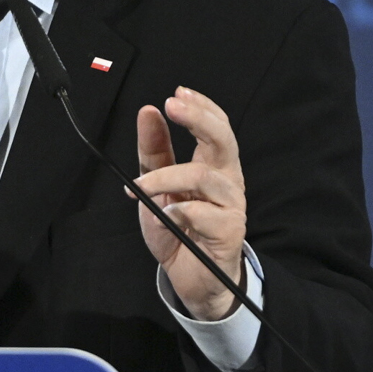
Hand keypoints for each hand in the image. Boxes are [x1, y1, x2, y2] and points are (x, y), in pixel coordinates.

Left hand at [134, 86, 247, 320]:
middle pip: (224, 139)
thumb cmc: (177, 229)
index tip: (176, 93)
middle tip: (172, 105)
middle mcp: (228, 181)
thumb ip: (154, 151)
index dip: (201, 106)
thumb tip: (148, 111)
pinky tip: (168, 216)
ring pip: (203, 176)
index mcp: (214, 165)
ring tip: (140, 187)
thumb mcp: (157, 186)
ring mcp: (232, 206)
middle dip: (198, 118)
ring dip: (166, 177)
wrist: (191, 278)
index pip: (217, 125)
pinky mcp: (230, 232)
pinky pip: (205, 213)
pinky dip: (181, 211)